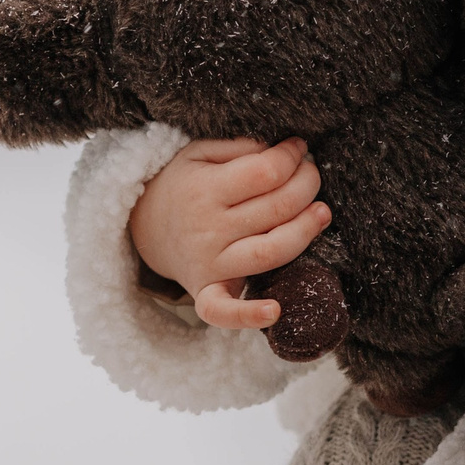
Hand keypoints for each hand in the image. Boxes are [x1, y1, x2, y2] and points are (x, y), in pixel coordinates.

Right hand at [129, 137, 332, 330]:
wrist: (142, 227)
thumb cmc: (183, 185)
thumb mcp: (199, 154)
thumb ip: (239, 148)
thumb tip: (279, 150)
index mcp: (205, 189)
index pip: (265, 173)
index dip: (291, 157)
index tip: (299, 148)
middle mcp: (208, 228)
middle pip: (276, 208)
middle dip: (306, 185)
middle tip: (311, 173)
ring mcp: (210, 263)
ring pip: (270, 252)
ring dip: (304, 231)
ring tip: (322, 212)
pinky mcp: (206, 291)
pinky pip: (223, 311)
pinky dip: (247, 316)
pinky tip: (275, 310)